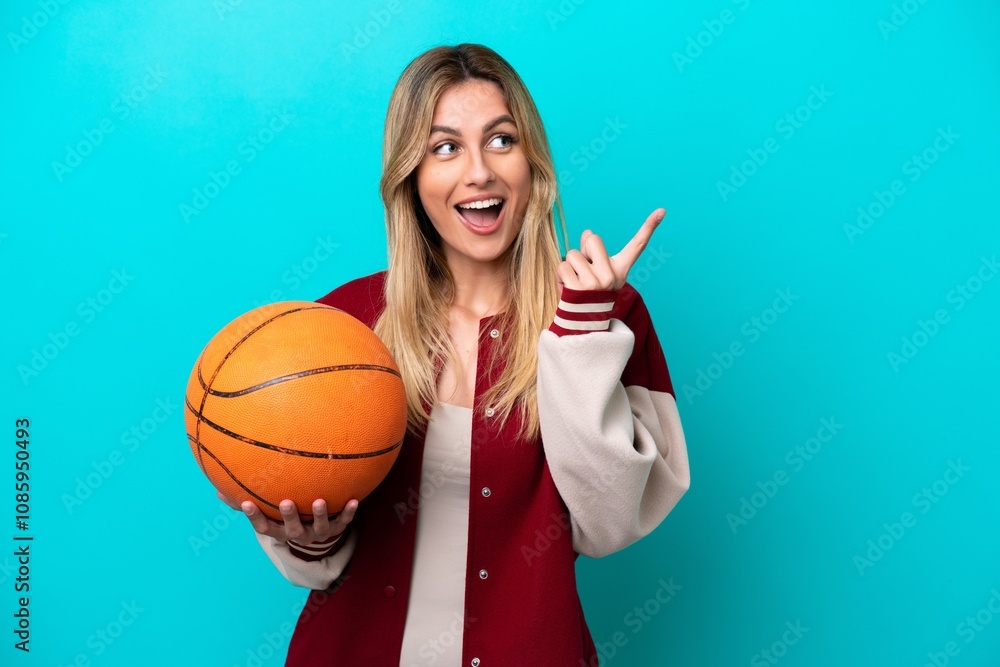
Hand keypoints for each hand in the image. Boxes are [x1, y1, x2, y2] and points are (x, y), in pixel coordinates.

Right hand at [217, 490, 357, 543]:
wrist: (317, 536)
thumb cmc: (287, 518)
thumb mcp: (268, 513)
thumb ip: (245, 503)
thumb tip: (218, 492)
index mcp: (280, 531)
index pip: (264, 527)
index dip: (254, 517)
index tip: (246, 502)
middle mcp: (298, 535)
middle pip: (292, 530)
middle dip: (289, 516)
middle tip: (286, 502)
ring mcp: (318, 533)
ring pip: (319, 528)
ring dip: (320, 515)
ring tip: (320, 501)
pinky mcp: (336, 528)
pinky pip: (344, 521)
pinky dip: (348, 512)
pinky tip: (354, 500)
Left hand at [557, 208, 665, 292]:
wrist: (582, 323)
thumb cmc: (589, 294)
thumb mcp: (597, 272)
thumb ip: (593, 253)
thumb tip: (586, 233)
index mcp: (620, 270)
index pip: (637, 245)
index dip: (650, 226)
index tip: (662, 210)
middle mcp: (610, 276)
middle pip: (593, 240)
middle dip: (583, 251)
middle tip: (584, 270)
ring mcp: (594, 284)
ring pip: (573, 254)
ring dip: (569, 265)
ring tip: (575, 282)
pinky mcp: (577, 290)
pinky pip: (562, 267)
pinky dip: (560, 275)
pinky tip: (567, 288)